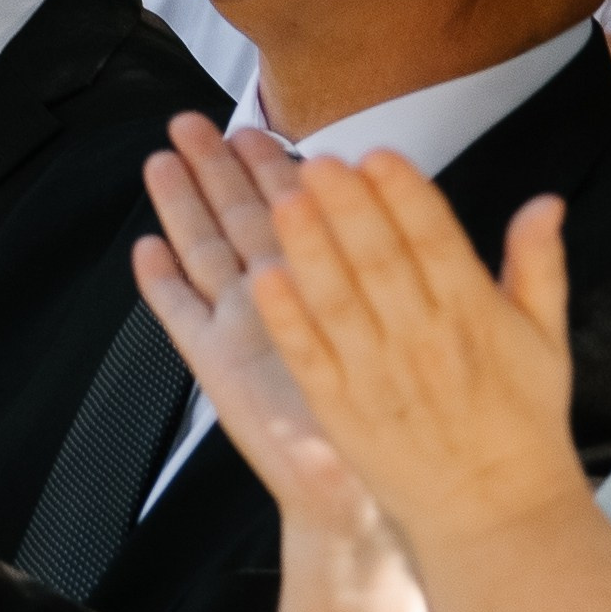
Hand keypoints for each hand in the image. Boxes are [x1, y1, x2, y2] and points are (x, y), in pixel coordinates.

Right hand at [132, 118, 390, 551]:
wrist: (361, 490)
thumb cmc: (399, 413)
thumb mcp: (423, 329)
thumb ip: (427, 265)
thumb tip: (465, 216)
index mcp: (329, 283)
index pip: (299, 210)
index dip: (277, 169)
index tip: (261, 129)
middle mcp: (280, 298)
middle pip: (240, 217)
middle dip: (218, 169)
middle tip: (195, 121)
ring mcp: (243, 329)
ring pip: (207, 251)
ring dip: (184, 206)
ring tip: (164, 159)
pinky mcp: (217, 366)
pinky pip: (184, 317)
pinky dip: (162, 285)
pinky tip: (145, 249)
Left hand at [244, 149, 583, 562]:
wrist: (498, 514)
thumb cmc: (522, 422)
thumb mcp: (545, 340)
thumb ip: (537, 266)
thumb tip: (544, 201)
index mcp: (474, 314)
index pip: (436, 241)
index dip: (405, 197)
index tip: (379, 155)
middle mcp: (423, 340)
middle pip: (381, 263)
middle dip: (349, 209)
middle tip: (318, 160)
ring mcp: (378, 376)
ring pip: (338, 303)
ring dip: (310, 252)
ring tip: (282, 201)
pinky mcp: (343, 410)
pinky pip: (311, 358)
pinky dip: (288, 320)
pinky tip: (264, 280)